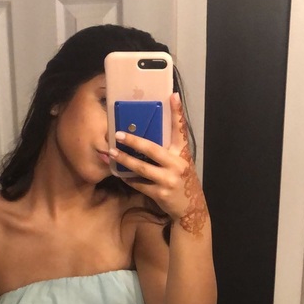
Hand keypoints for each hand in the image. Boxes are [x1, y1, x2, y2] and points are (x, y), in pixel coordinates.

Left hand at [109, 93, 208, 235]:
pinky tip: (119, 173)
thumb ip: (169, 150)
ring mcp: (169, 179)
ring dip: (125, 160)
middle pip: (152, 149)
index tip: (172, 96)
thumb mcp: (181, 162)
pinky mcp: (161, 193)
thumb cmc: (182, 180)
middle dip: (133, 141)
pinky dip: (128, 178)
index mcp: (183, 153)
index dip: (177, 113)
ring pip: (142, 168)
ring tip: (113, 153)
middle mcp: (177, 164)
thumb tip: (147, 135)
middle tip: (118, 134)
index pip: (181, 129)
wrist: (190, 207)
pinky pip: (139, 184)